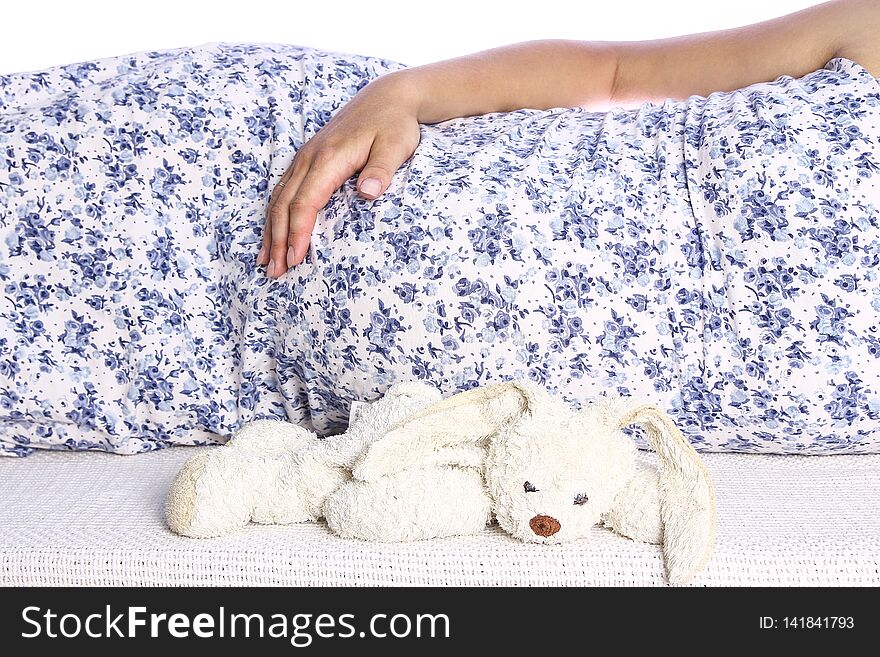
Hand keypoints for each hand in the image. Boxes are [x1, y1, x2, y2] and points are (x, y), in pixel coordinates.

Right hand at [258, 71, 421, 277]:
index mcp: (329, 158)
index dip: (298, 233)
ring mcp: (306, 157)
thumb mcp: (396, 146)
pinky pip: (284, 189)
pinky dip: (275, 214)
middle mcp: (310, 158)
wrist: (389, 97)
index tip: (295, 260)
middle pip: (284, 204)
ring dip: (271, 231)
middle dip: (278, 240)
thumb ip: (381, 170)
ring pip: (279, 197)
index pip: (305, 202)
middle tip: (275, 272)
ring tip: (267, 261)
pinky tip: (273, 232)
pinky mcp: (308, 158)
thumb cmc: (395, 124)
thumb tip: (369, 192)